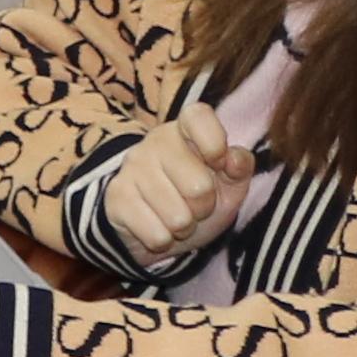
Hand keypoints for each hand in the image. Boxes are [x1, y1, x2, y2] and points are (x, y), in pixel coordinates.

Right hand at [101, 94, 251, 264]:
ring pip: (177, 216)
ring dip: (184, 227)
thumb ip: (240, 168)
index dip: (215, 142)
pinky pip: (156, 234)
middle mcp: (154, 143)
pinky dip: (163, 240)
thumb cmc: (197, 200)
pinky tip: (156, 228)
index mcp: (183, 131)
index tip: (219, 164)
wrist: (156, 228)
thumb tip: (235, 159)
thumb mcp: (228, 185)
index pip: (198, 116)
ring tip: (176, 218)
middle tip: (196, 206)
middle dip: (204, 208)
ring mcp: (131, 168)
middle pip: (199, 186)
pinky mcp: (116, 197)